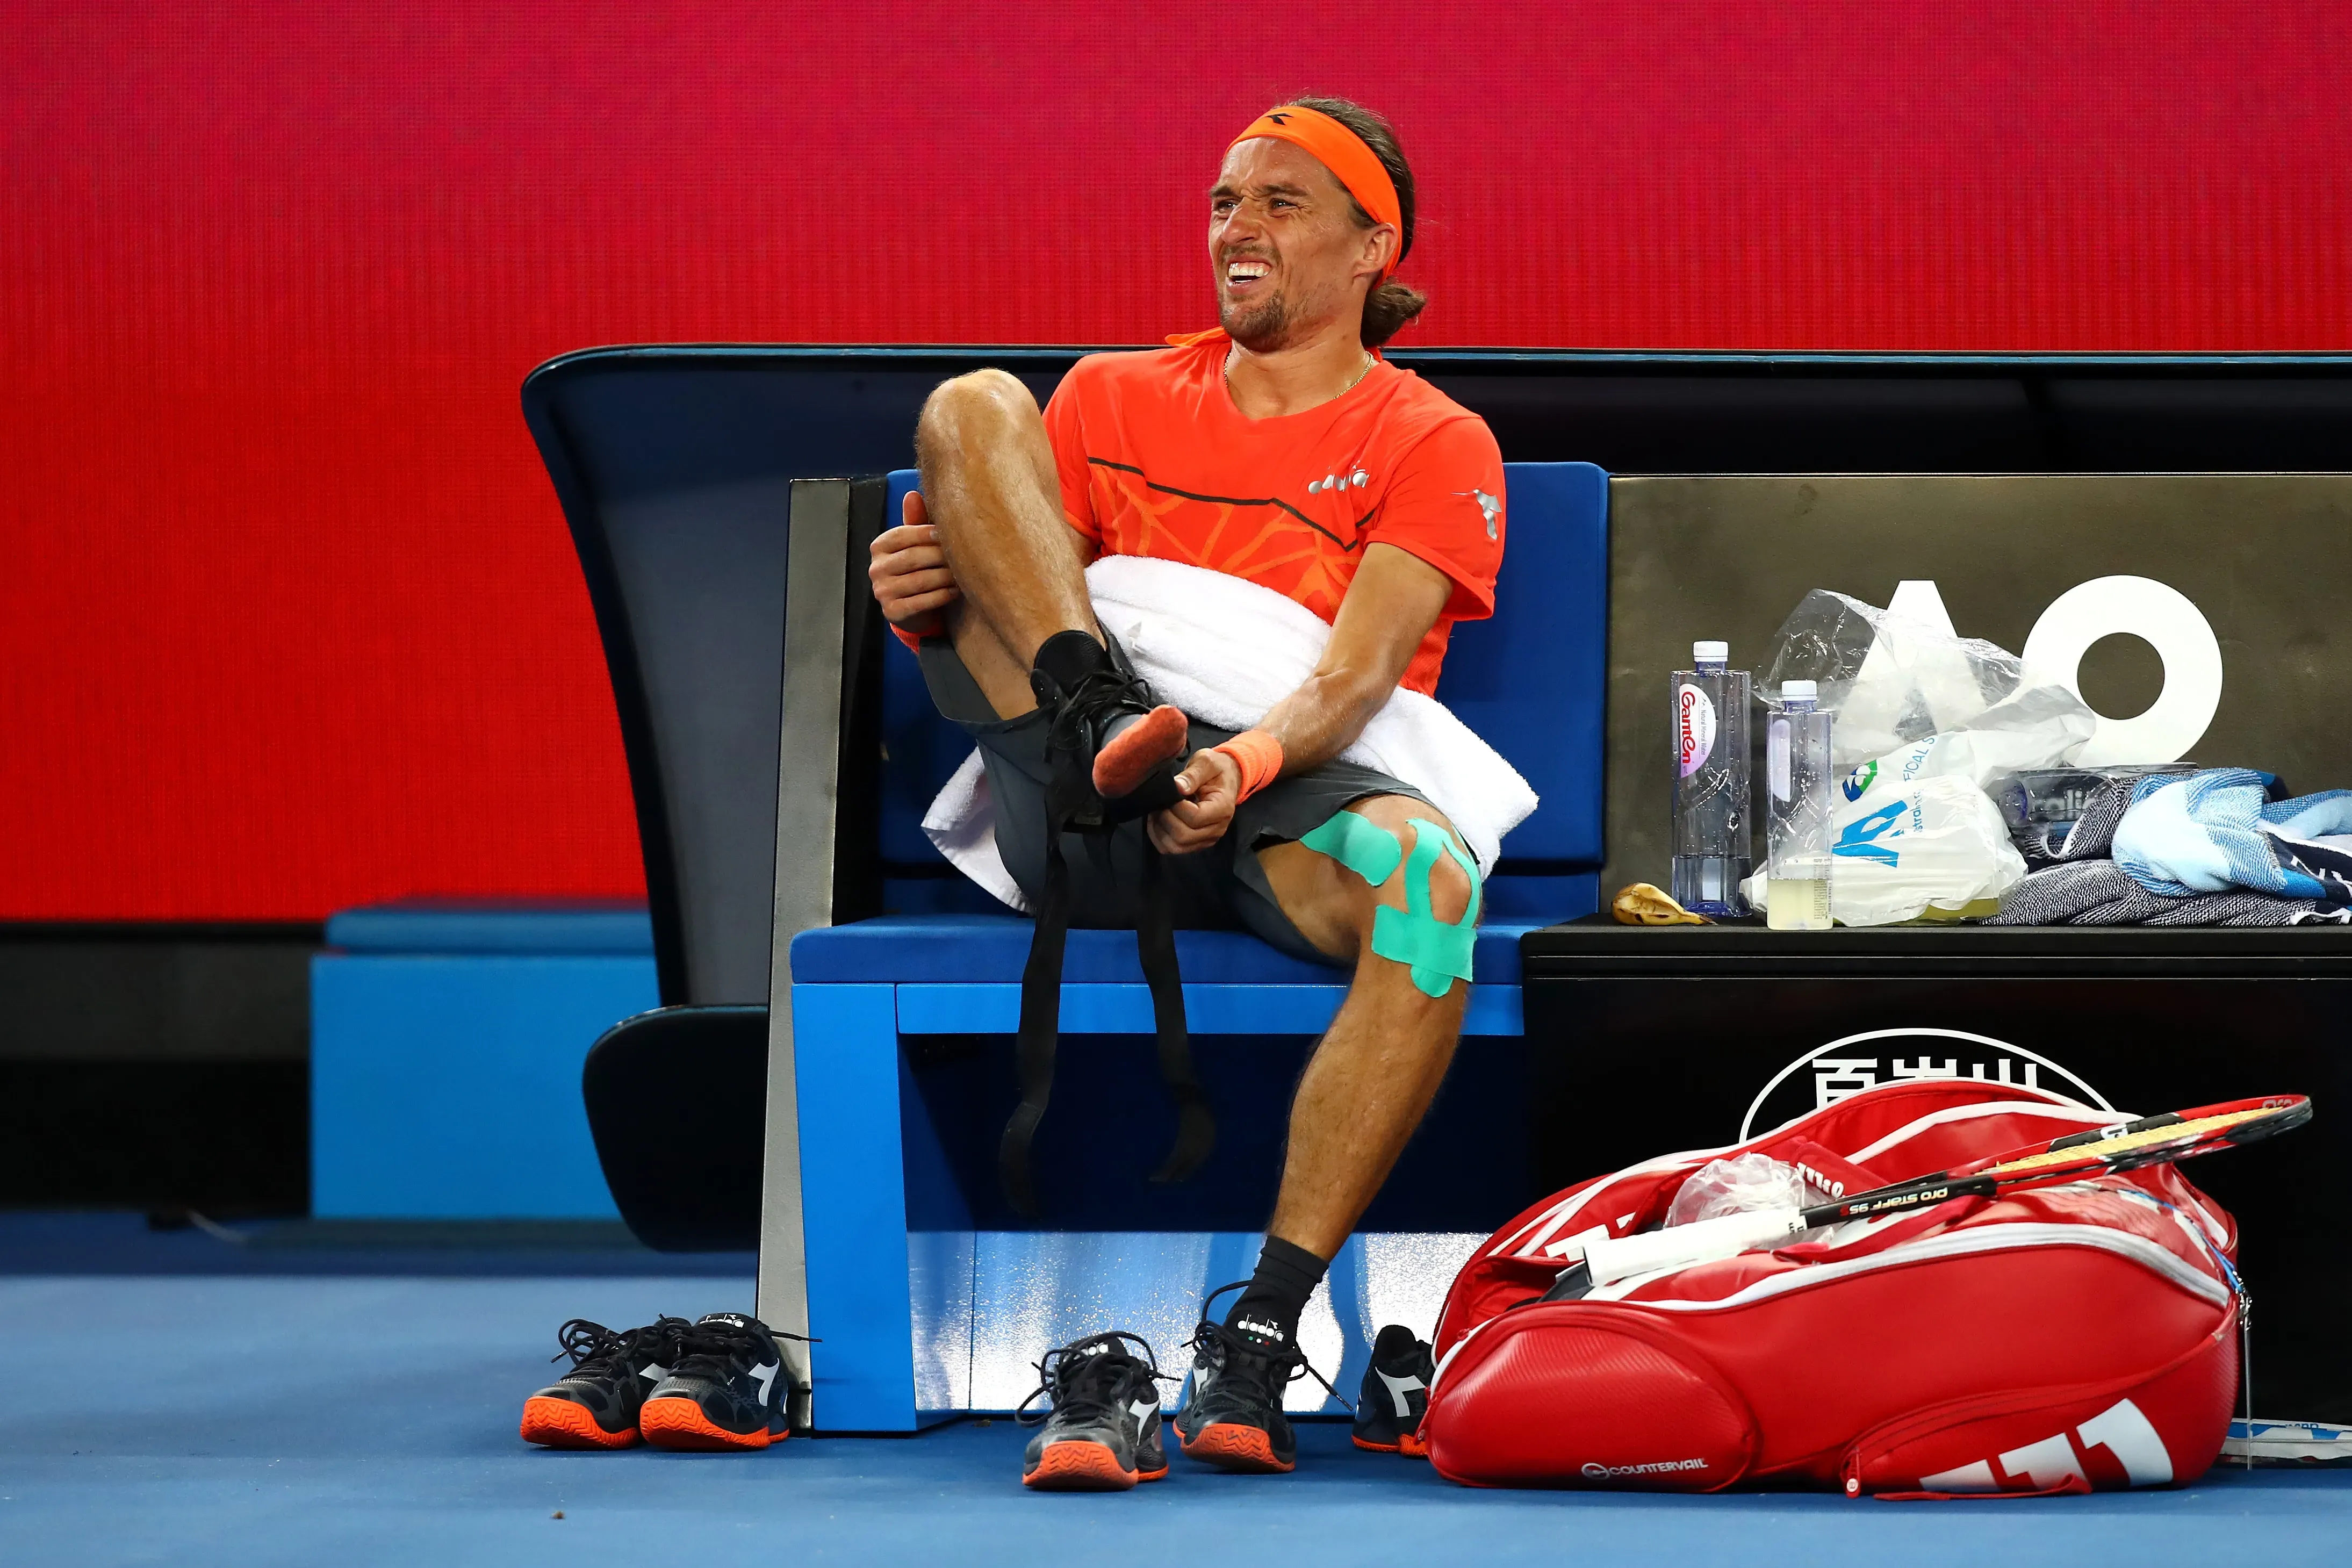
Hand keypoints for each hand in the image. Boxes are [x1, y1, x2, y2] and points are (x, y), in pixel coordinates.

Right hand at [868, 490, 960, 635]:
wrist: (913, 610)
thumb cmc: (917, 569)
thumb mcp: (915, 544)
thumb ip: (915, 521)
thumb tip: (913, 494)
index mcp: (879, 546)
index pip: (903, 535)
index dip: (927, 533)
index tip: (948, 534)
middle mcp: (876, 568)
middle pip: (913, 558)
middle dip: (940, 557)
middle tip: (962, 556)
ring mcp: (882, 592)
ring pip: (920, 580)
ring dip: (945, 577)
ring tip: (962, 574)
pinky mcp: (892, 612)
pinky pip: (922, 602)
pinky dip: (942, 596)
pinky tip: (955, 591)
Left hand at [1149, 747, 1239, 855]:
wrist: (1226, 779)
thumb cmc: (1216, 770)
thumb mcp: (1206, 762)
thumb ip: (1193, 774)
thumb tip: (1177, 787)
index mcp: (1222, 808)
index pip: (1194, 817)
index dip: (1176, 807)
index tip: (1171, 793)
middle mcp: (1217, 828)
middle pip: (1183, 836)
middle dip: (1165, 819)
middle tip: (1160, 803)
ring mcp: (1207, 839)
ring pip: (1176, 846)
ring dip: (1160, 830)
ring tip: (1157, 811)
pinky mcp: (1197, 843)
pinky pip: (1173, 849)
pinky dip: (1160, 837)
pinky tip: (1158, 822)